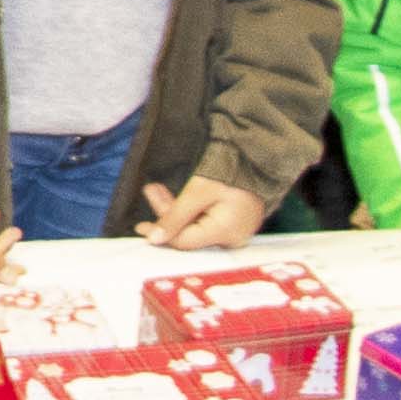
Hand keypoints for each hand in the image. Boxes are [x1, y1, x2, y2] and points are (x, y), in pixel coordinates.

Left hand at [135, 174, 268, 252]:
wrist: (260, 158)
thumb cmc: (232, 172)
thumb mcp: (199, 191)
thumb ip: (175, 216)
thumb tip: (154, 240)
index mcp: (225, 233)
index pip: (184, 241)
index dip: (161, 233)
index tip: (140, 226)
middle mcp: (232, 239)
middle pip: (189, 234)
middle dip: (167, 215)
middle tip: (151, 191)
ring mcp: (235, 232)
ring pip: (196, 227)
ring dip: (175, 210)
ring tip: (157, 189)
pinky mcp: (234, 224)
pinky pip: (206, 222)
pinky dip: (190, 211)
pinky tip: (175, 196)